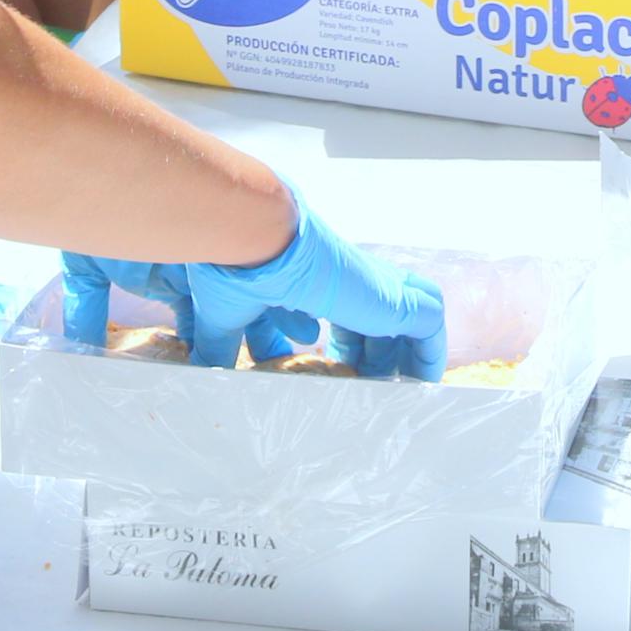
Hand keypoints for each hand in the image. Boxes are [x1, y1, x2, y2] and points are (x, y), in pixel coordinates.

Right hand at [181, 185, 445, 378]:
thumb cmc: (234, 267)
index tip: (324, 375)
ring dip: (399, 360)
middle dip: (368, 358)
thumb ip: (222, 343)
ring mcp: (370, 288)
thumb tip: (202, 371)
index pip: (333, 317)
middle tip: (362, 392)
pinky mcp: (391, 300)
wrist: (252, 234)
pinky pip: (428, 327)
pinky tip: (420, 386)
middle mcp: (345, 282)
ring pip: (407, 323)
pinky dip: (427, 357)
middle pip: (371, 322)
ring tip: (394, 395)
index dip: (335, 350)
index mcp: (310, 282)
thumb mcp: (227, 317)